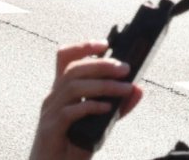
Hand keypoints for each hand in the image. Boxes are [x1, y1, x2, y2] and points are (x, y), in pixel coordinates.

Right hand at [27, 41, 144, 159]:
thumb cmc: (74, 145)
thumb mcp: (100, 123)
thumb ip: (118, 107)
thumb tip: (138, 89)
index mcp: (62, 91)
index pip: (65, 58)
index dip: (83, 46)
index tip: (105, 44)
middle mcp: (54, 97)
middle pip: (74, 69)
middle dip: (101, 65)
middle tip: (125, 68)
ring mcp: (50, 112)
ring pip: (73, 86)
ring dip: (103, 85)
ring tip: (124, 88)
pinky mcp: (51, 128)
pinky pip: (70, 111)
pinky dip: (91, 106)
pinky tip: (107, 108)